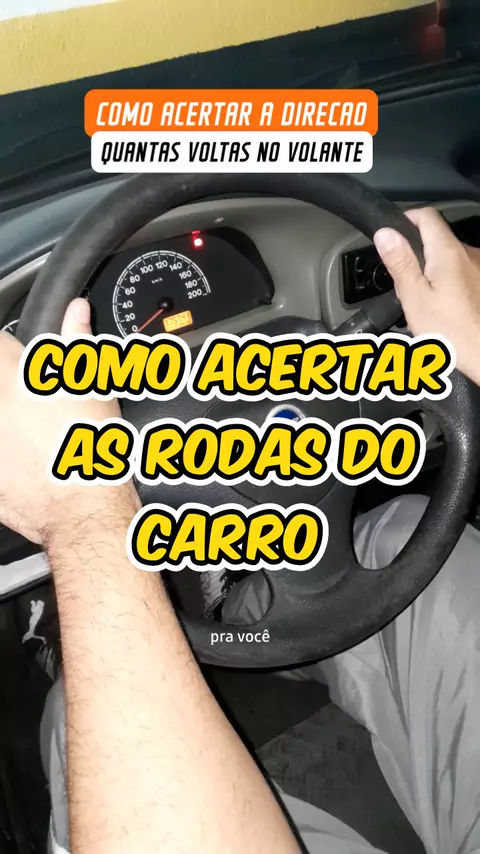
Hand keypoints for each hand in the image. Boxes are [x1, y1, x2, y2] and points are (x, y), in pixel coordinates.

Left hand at [0, 299, 136, 544]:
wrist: (81, 510)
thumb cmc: (90, 449)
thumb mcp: (92, 388)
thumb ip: (78, 342)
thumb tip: (77, 310)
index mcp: (16, 375)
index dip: (9, 353)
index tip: (24, 367)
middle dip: (10, 388)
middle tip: (33, 407)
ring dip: (8, 423)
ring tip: (31, 437)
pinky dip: (5, 452)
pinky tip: (25, 459)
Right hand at [374, 207, 479, 385]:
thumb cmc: (454, 333)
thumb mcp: (415, 298)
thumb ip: (400, 263)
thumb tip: (385, 234)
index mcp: (448, 253)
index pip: (426, 216)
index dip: (405, 220)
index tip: (392, 237)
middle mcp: (469, 254)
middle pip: (436, 240)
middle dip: (416, 255)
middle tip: (405, 284)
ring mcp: (479, 269)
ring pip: (448, 259)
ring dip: (432, 272)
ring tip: (425, 303)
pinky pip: (461, 274)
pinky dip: (448, 284)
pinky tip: (443, 309)